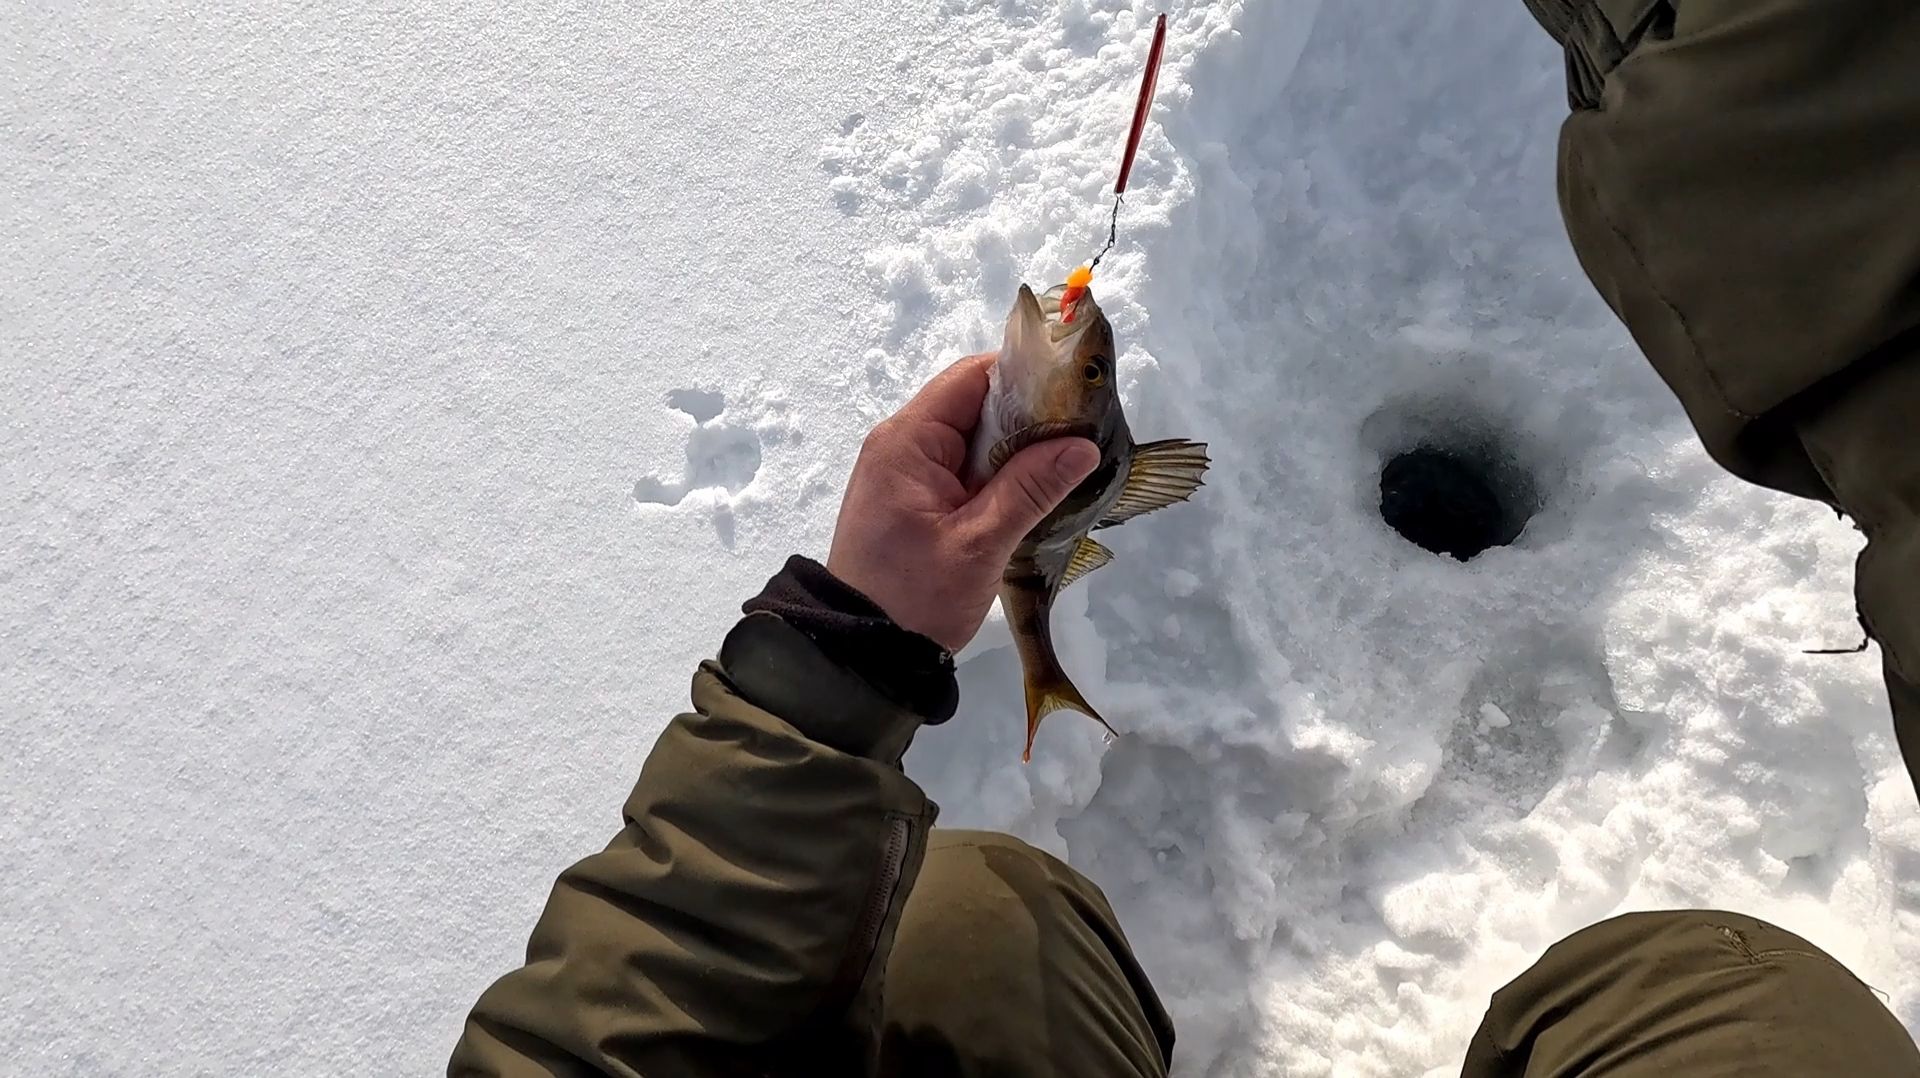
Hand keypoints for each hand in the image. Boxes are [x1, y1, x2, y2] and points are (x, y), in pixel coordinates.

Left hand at [827, 353, 1099, 651]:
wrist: (863, 653)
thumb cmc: (915, 597)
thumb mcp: (979, 543)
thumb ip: (1030, 488)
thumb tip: (1082, 444)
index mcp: (908, 441)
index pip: (971, 378)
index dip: (1024, 378)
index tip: (1075, 395)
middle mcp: (902, 444)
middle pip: (975, 405)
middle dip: (1030, 416)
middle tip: (1085, 433)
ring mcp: (907, 473)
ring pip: (974, 440)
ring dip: (1019, 450)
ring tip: (1072, 461)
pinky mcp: (916, 500)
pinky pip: (965, 470)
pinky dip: (1000, 476)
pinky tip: (1038, 491)